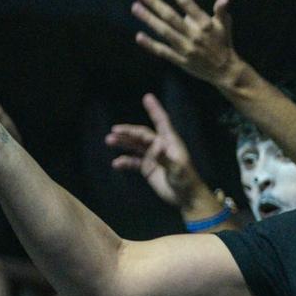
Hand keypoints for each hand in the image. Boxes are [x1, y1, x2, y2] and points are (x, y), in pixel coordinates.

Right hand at [105, 94, 206, 212]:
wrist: (186, 197)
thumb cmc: (186, 180)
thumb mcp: (177, 168)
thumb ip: (165, 157)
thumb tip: (156, 143)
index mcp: (170, 142)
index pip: (162, 122)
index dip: (155, 109)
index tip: (147, 97)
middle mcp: (160, 146)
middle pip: (142, 134)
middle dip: (129, 131)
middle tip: (114, 130)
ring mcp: (153, 157)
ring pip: (135, 146)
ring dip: (123, 142)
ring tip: (109, 140)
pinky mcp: (148, 168)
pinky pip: (134, 162)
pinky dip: (125, 161)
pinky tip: (116, 164)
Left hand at [132, 0, 240, 86]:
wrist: (225, 71)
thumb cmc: (223, 43)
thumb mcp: (224, 25)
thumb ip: (221, 11)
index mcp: (205, 24)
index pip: (188, 3)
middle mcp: (194, 35)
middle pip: (171, 16)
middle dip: (155, 3)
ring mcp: (186, 48)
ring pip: (164, 31)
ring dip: (149, 19)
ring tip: (135, 7)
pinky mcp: (181, 60)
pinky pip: (163, 51)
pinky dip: (151, 44)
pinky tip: (139, 36)